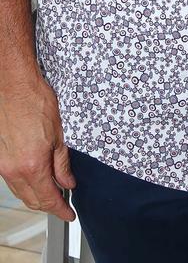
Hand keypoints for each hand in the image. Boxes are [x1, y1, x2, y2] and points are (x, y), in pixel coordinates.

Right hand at [0, 77, 75, 220]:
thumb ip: (62, 163)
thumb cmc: (35, 101)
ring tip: (52, 192)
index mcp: (32, 165)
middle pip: (32, 200)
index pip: (48, 198)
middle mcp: (14, 169)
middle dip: (49, 206)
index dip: (60, 210)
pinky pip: (12, 180)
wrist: (13, 86)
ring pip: (21, 191)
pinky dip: (25, 184)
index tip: (69, 214)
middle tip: (63, 206)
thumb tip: (68, 182)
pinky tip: (35, 179)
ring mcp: (3, 165)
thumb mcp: (58, 133)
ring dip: (36, 196)